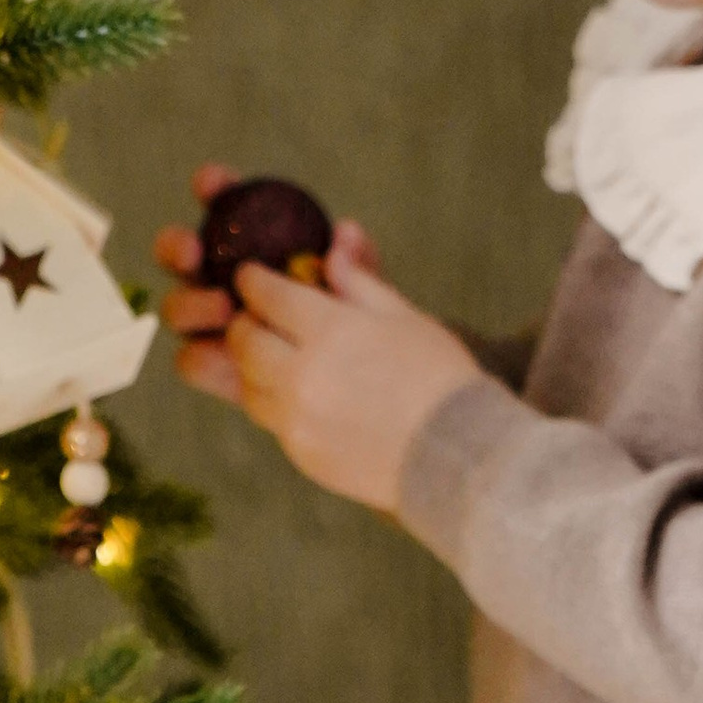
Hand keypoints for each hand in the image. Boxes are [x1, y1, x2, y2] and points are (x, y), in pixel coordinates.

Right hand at [156, 164, 386, 364]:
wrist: (359, 386)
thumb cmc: (355, 326)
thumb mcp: (369, 293)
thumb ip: (360, 265)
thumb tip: (346, 231)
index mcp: (249, 244)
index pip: (222, 205)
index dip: (212, 188)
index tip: (214, 182)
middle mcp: (217, 277)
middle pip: (178, 253)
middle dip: (176, 245)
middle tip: (196, 249)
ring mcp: (209, 323)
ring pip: (176, 308)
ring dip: (190, 303)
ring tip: (223, 308)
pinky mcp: (212, 365)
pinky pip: (190, 359)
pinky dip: (201, 354)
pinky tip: (224, 351)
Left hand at [210, 247, 478, 514]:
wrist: (457, 454)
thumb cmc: (439, 377)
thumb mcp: (403, 317)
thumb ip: (359, 282)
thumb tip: (333, 247)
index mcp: (331, 330)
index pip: (269, 296)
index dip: (254, 282)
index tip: (252, 277)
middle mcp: (303, 374)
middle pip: (246, 340)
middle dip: (245, 322)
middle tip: (256, 316)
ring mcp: (298, 418)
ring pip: (248, 383)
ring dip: (253, 364)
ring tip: (273, 355)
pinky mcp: (301, 452)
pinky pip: (269, 419)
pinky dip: (273, 400)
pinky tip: (298, 394)